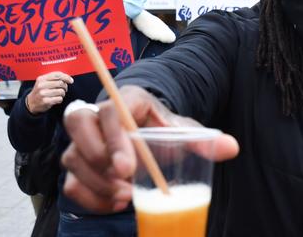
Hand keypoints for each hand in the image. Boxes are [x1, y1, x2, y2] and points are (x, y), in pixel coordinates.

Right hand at [26, 71, 73, 113]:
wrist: (31, 103)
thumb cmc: (41, 91)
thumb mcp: (44, 82)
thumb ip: (54, 78)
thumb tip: (69, 78)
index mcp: (41, 79)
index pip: (57, 74)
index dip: (66, 77)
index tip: (71, 81)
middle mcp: (41, 85)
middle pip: (61, 83)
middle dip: (65, 87)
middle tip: (63, 89)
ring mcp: (43, 93)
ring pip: (61, 91)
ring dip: (62, 94)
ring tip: (58, 95)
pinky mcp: (45, 101)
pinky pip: (59, 99)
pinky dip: (60, 99)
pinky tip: (55, 99)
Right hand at [61, 85, 239, 212]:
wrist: (150, 132)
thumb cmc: (164, 129)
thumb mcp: (184, 130)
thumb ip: (204, 139)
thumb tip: (231, 148)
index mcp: (126, 100)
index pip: (109, 109)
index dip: (114, 137)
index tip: (129, 168)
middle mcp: (98, 115)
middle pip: (78, 124)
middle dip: (97, 158)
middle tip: (125, 182)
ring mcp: (84, 140)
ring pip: (72, 157)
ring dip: (96, 183)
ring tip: (125, 197)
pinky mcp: (79, 164)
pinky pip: (71, 182)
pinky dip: (90, 198)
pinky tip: (115, 204)